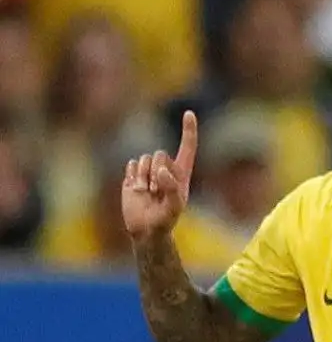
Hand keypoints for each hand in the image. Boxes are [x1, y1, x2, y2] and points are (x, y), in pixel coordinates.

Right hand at [122, 111, 198, 241]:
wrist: (145, 229)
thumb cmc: (165, 218)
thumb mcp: (174, 206)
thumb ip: (171, 187)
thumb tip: (161, 171)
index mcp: (182, 171)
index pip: (187, 146)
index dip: (188, 129)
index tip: (189, 112)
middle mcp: (166, 167)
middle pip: (159, 154)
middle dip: (157, 172)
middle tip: (157, 191)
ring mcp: (148, 170)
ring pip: (144, 159)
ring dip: (144, 177)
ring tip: (148, 192)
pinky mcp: (133, 174)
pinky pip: (131, 165)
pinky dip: (133, 178)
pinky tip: (137, 190)